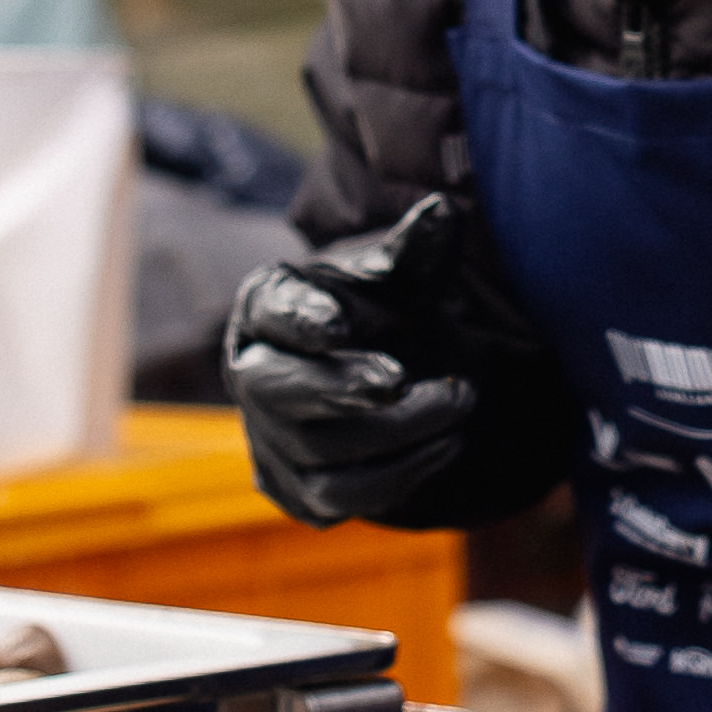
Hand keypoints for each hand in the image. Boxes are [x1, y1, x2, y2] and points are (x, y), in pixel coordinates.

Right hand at [226, 198, 574, 531]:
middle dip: (343, 387)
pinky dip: (398, 476)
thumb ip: (417, 250)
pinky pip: (339, 500)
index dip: (301, 320)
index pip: (272, 312)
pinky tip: (445, 445)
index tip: (341, 323)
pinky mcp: (295, 489)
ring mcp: (268, 438)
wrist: (385, 373)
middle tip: (404, 380)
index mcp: (269, 305)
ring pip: (318, 452)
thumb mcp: (402, 278)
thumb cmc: (381, 313)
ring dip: (396, 433)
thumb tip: (441, 212)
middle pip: (278, 391)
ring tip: (459, 405)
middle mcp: (252, 374)